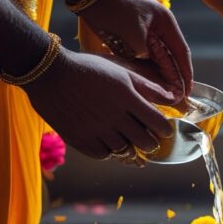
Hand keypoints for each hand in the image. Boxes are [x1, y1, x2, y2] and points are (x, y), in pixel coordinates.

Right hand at [23, 49, 174, 162]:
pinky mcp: (79, 139)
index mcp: (127, 98)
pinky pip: (103, 154)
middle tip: (148, 137)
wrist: (49, 74)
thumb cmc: (88, 69)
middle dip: (151, 141)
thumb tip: (174, 98)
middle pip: (145, 142)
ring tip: (126, 136)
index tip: (163, 129)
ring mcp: (96, 130)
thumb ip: (148, 87)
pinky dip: (109, 151)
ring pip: (125, 150)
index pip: (158, 124)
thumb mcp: (121, 72)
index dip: (164, 129)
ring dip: (129, 145)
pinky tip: (108, 140)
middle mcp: (114, 117)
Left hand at [77, 0, 192, 100]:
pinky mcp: (127, 32)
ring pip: (153, 56)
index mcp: (165, 23)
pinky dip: (142, 66)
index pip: (181, 52)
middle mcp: (157, 27)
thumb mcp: (134, 32)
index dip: (186, 73)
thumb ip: (145, 52)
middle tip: (175, 97)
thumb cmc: (115, 7)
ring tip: (160, 92)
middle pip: (168, 56)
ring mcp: (142, 29)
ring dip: (157, 73)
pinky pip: (139, 54)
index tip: (188, 92)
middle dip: (172, 76)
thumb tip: (148, 65)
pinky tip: (142, 78)